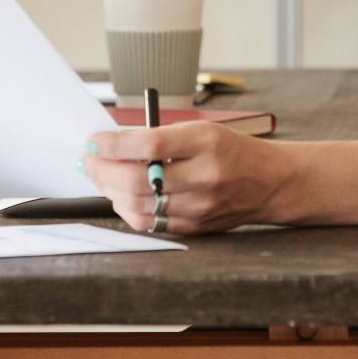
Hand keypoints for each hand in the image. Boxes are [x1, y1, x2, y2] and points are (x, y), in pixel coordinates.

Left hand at [81, 122, 290, 235]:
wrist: (269, 182)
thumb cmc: (232, 151)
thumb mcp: (202, 131)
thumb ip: (160, 136)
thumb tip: (113, 143)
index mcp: (206, 143)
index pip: (150, 143)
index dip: (114, 144)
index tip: (94, 140)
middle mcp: (204, 176)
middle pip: (139, 179)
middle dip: (103, 170)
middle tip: (88, 160)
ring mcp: (200, 207)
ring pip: (139, 205)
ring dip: (110, 191)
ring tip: (100, 177)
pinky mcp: (195, 227)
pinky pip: (150, 223)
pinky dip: (127, 210)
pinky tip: (121, 197)